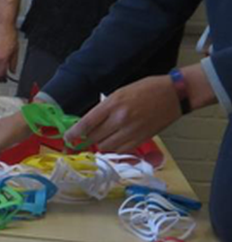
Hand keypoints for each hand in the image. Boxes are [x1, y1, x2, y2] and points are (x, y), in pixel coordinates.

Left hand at [65, 75, 180, 152]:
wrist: (174, 94)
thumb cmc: (147, 89)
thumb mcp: (120, 93)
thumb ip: (104, 109)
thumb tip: (90, 124)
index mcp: (112, 104)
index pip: (86, 124)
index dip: (74, 134)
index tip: (67, 138)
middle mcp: (120, 119)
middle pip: (93, 138)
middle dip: (85, 141)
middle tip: (81, 141)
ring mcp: (131, 131)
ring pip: (105, 148)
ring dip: (99, 146)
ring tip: (100, 140)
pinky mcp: (141, 140)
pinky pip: (120, 151)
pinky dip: (113, 150)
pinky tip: (113, 144)